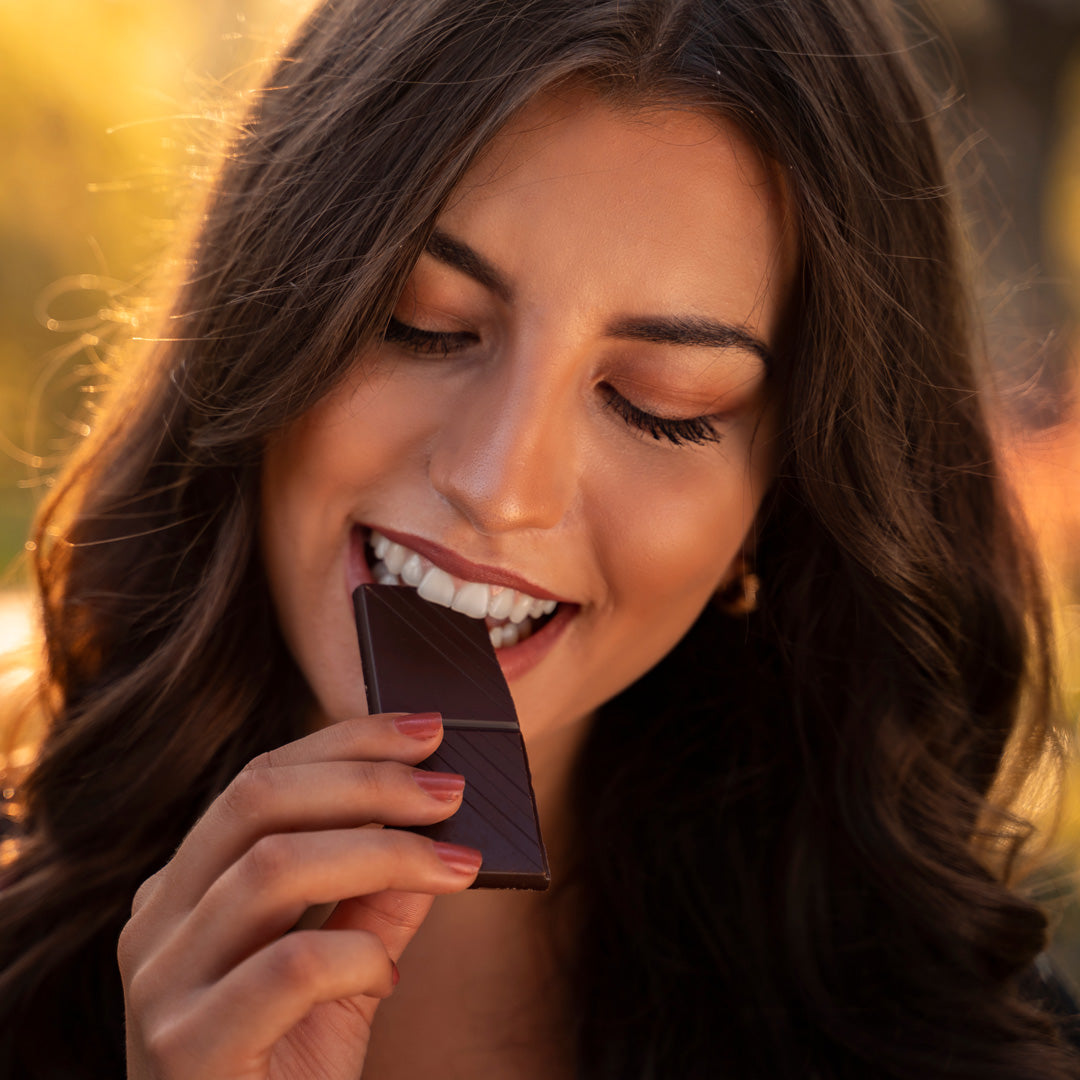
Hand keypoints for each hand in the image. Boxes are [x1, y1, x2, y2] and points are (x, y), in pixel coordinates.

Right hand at [118, 712, 479, 1078]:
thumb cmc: (290, 1068)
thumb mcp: (345, 967)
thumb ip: (378, 894)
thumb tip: (439, 817)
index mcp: (186, 888)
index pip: (261, 779)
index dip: (349, 742)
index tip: (428, 731)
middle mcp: (157, 923)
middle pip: (258, 801)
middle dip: (369, 781)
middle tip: (452, 790)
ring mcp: (160, 986)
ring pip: (272, 867)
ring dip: (383, 853)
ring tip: (454, 868)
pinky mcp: (187, 1049)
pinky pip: (288, 966)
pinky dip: (358, 956)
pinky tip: (387, 978)